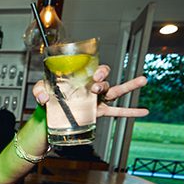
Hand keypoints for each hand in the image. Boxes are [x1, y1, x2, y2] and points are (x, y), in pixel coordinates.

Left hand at [30, 65, 148, 118]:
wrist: (50, 113)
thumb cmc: (49, 96)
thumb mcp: (41, 90)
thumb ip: (40, 91)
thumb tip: (44, 98)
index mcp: (83, 79)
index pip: (96, 70)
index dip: (99, 71)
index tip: (94, 76)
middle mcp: (93, 88)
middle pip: (105, 82)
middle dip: (103, 82)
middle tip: (96, 86)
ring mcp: (98, 100)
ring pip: (116, 92)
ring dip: (129, 86)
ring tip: (143, 80)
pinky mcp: (99, 112)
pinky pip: (117, 112)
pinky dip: (130, 112)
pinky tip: (143, 111)